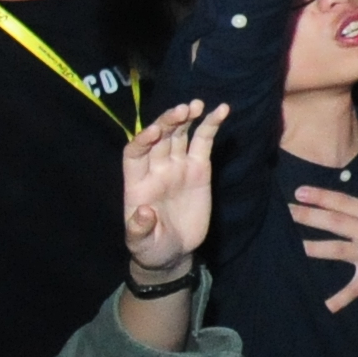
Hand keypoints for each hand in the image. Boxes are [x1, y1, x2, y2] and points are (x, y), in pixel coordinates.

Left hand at [120, 101, 227, 277]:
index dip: (144, 139)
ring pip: (180, 134)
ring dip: (187, 117)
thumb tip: (143, 212)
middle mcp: (157, 169)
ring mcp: (178, 166)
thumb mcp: (141, 243)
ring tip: (197, 105)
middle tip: (183, 111)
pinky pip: (204, 142)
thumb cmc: (151, 248)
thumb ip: (139, 229)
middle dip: (169, 121)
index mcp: (138, 183)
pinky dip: (211, 125)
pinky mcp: (200, 168)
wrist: (173, 251)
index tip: (156, 131)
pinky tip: (222, 110)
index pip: (135, 152)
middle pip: (160, 137)